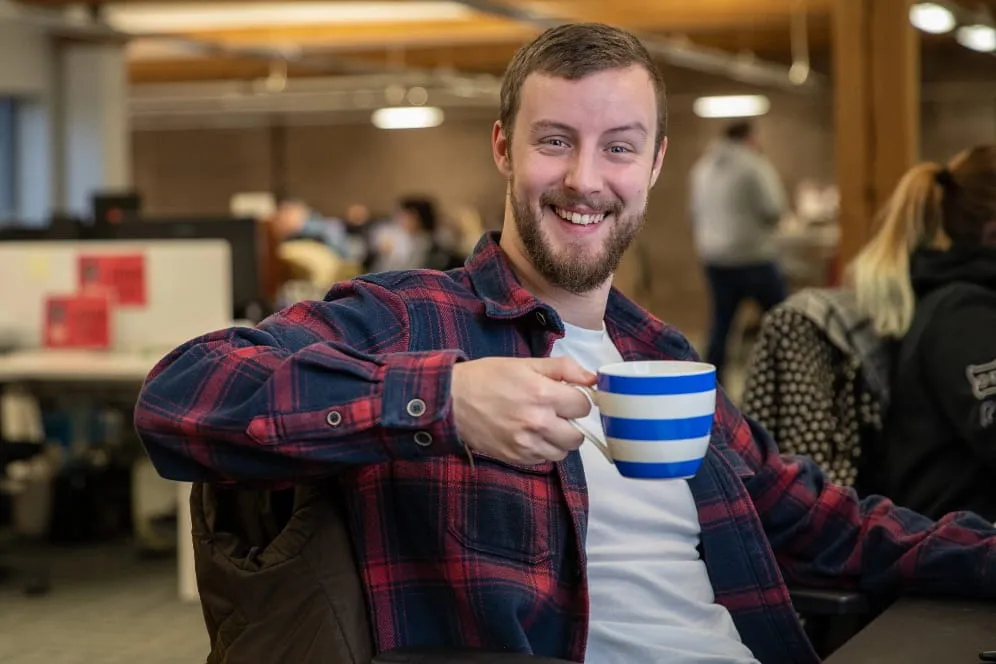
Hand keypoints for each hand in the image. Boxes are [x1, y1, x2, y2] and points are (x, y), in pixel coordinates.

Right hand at [450, 356, 596, 464]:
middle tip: (556, 414)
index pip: (583, 407)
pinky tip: (528, 435)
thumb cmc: (488, 377)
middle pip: (577, 436)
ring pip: (562, 452)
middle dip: (571, 424)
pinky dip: (541, 449)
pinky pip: (543, 460)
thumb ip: (563, 368)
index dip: (576, 400)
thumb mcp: (525, 363)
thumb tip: (592, 378)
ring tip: (542, 426)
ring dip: (558, 440)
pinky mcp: (515, 458)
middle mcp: (537, 422)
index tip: (565, 396)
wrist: (451, 400)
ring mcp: (526, 444)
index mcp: (542, 394)